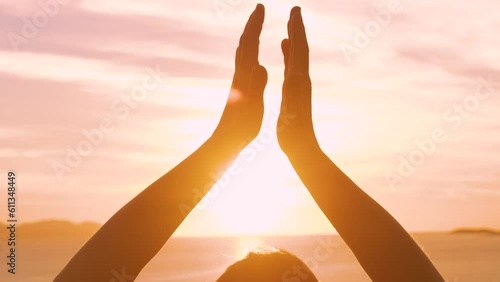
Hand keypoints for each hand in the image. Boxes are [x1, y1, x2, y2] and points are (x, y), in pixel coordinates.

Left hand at [212, 4, 267, 145]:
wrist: (226, 140)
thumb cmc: (241, 127)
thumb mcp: (252, 107)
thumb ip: (255, 86)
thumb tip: (259, 65)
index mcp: (244, 76)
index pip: (249, 44)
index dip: (255, 25)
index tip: (261, 7)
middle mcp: (239, 75)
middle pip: (244, 43)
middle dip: (252, 25)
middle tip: (259, 9)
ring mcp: (238, 82)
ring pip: (242, 53)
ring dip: (249, 37)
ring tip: (255, 27)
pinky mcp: (240, 90)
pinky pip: (244, 65)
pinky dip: (249, 54)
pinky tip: (252, 59)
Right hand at [277, 7, 318, 156]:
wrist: (301, 145)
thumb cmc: (292, 131)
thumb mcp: (291, 111)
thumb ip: (292, 93)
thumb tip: (294, 75)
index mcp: (299, 81)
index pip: (300, 50)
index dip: (297, 30)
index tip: (295, 11)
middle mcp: (302, 78)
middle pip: (301, 48)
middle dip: (298, 28)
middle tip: (295, 10)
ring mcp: (300, 83)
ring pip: (298, 54)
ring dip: (295, 38)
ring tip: (291, 25)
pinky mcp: (295, 88)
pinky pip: (293, 64)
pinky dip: (290, 52)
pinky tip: (286, 48)